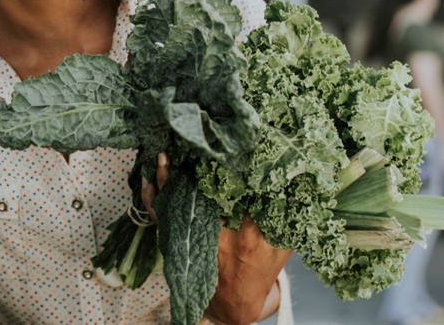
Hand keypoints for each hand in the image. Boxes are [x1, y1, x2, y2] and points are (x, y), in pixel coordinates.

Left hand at [140, 155, 290, 324]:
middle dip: (200, 162)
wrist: (236, 305)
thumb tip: (295, 176)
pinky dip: (152, 197)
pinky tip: (148, 180)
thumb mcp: (284, 243)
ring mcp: (195, 237)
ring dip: (171, 175)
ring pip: (179, 199)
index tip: (235, 143)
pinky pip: (159, 216)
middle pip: (206, 189)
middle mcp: (219, 234)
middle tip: (196, 139)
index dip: (239, 164)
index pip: (243, 190)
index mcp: (251, 234)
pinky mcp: (177, 241)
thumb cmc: (261, 270)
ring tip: (167, 153)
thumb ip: (287, 214)